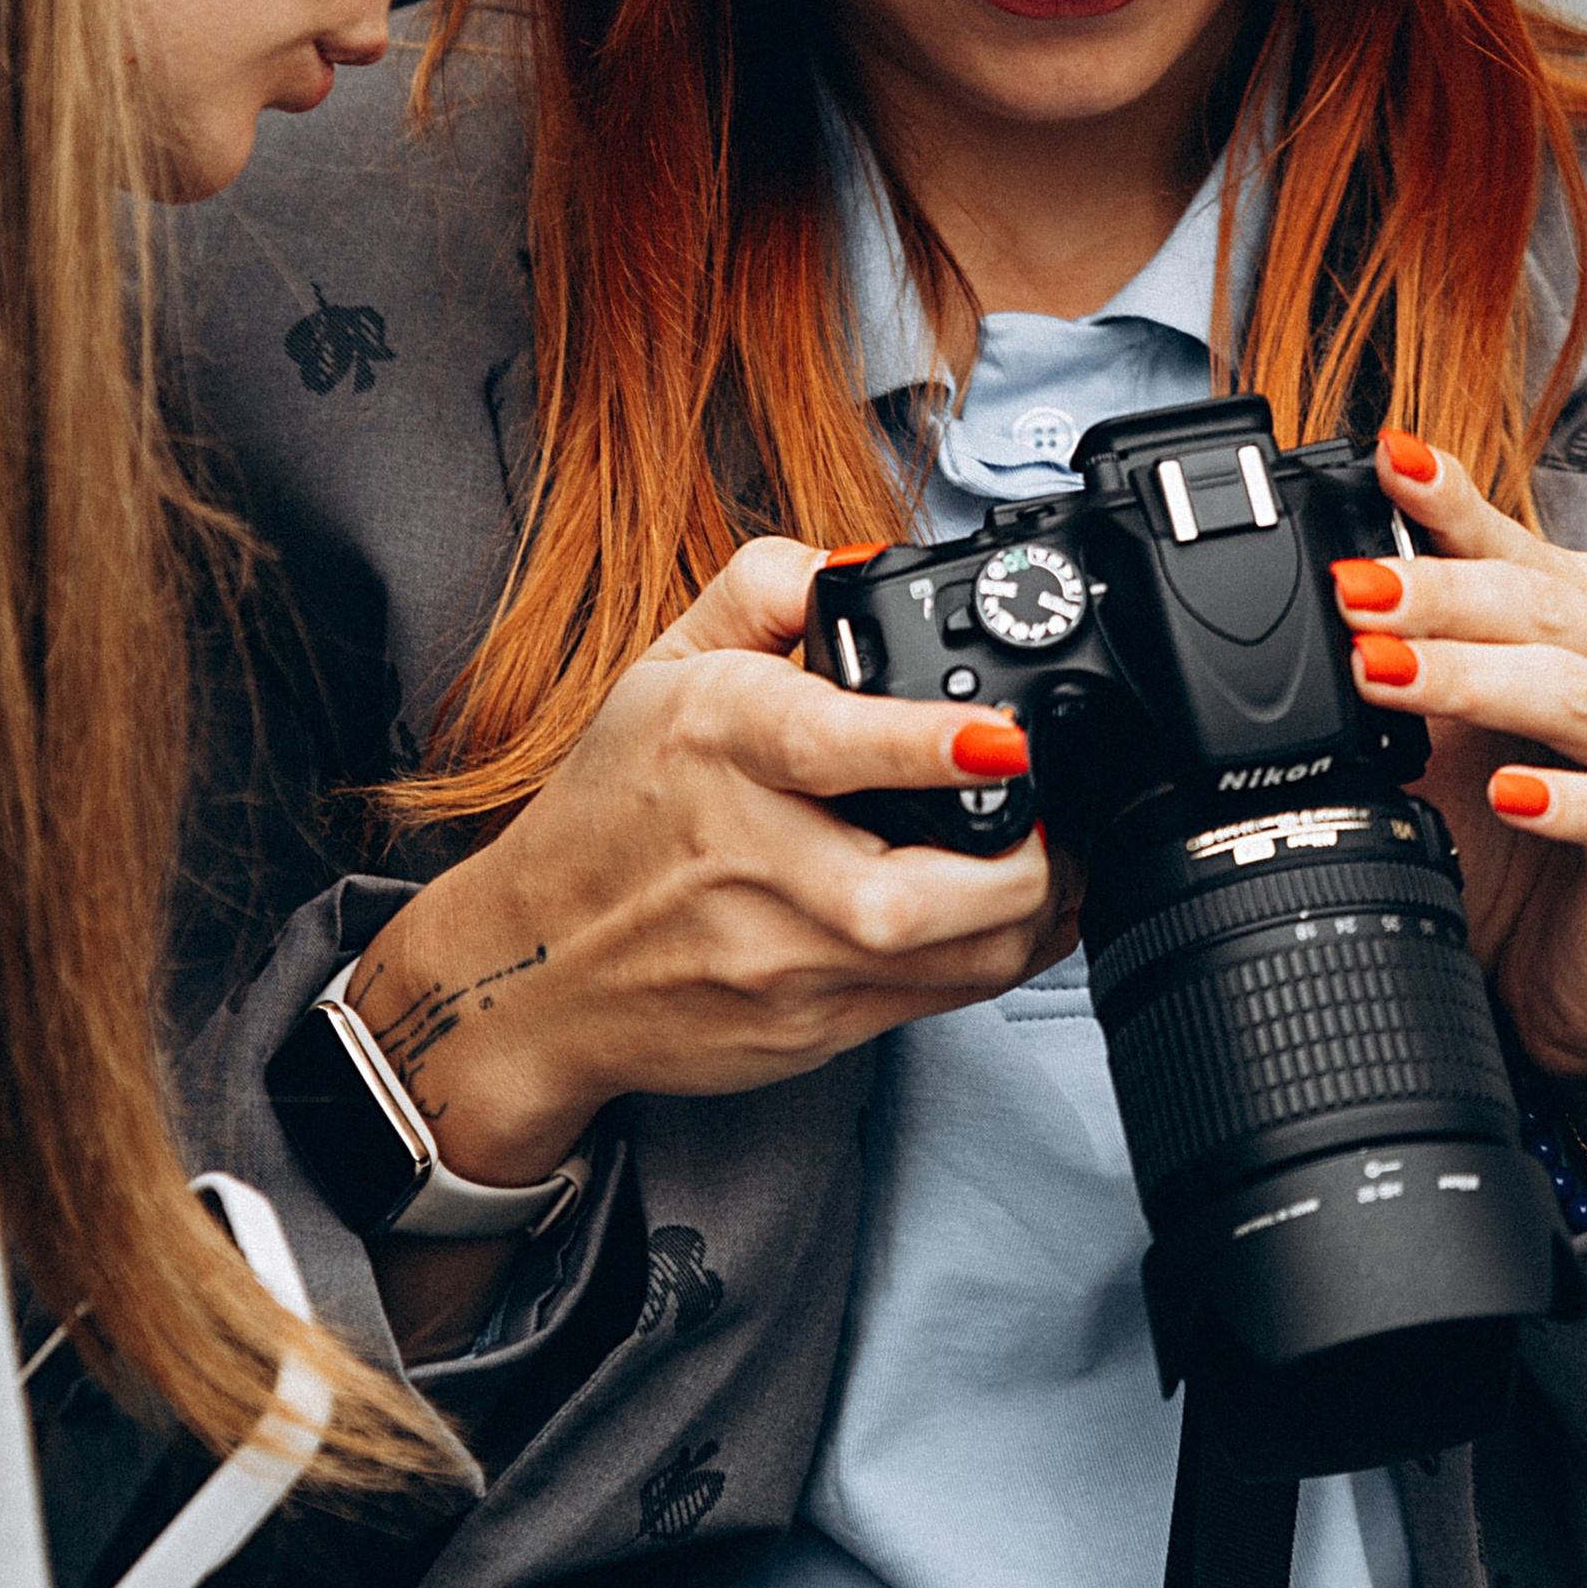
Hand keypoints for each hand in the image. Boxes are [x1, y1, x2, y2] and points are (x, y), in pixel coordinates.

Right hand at [347, 539, 1071, 1185]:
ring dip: (1034, 913)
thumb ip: (766, 588)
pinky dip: (1000, 956)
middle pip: (912, 890)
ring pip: (949, 959)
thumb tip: (862, 559)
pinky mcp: (806, 1028)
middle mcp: (746, 857)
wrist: (531, 973)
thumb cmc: (607, 813)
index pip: (825, 743)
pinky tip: (1011, 913)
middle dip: (1025, 859)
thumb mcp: (662, 667)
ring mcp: (777, 957)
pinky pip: (940, 1002)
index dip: (927, 743)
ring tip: (1052, 858)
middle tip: (1055, 811)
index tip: (1003, 736)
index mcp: (714, 743)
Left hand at [1331, 433, 1586, 1136]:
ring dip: (1477, 678)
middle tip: (1352, 593)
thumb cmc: (1509, 841)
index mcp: (1583, 624)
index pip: (1516, 548)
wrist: (1574, 975)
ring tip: (1389, 676)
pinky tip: (1508, 793)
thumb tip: (1302, 599)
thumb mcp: (1436, 739)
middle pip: (1545, 609)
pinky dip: (1564, 800)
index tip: (1389, 460)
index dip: (1454, 503)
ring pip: (1581, 696)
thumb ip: (1395, 662)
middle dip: (1440, 592)